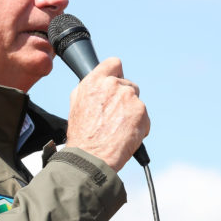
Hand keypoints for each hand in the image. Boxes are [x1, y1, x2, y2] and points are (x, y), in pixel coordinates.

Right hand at [65, 57, 149, 171]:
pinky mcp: (142, 112)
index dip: (116, 73)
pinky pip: (144, 117)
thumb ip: (89, 88)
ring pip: (136, 102)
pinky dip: (139, 127)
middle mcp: (113, 85)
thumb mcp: (76, 104)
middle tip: (114, 116)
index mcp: (95, 81)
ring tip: (118, 129)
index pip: (114, 64)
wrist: (91, 157)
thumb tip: (98, 82)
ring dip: (131, 113)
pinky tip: (126, 136)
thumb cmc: (82, 135)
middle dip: (124, 99)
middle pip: (128, 84)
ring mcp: (129, 98)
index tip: (117, 80)